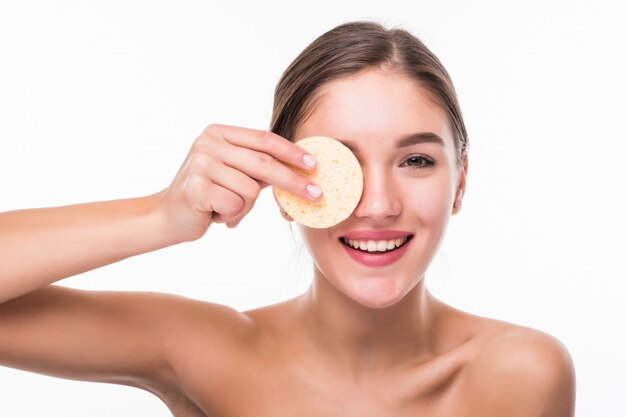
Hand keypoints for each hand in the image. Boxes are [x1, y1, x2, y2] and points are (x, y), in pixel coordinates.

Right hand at [157, 124, 320, 241]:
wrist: (168, 216)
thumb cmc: (208, 195)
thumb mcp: (235, 173)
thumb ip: (260, 166)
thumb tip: (303, 168)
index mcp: (219, 132)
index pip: (264, 139)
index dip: (292, 152)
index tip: (315, 164)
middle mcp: (208, 142)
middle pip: (263, 163)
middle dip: (293, 182)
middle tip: (316, 195)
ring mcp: (200, 163)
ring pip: (250, 190)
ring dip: (245, 208)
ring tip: (226, 209)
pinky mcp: (195, 187)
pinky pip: (235, 205)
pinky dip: (231, 216)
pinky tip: (214, 214)